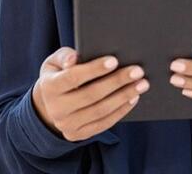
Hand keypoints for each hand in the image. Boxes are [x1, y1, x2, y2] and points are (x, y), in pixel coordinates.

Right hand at [31, 47, 148, 141]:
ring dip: (124, 96)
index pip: (73, 77)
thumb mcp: (55, 62)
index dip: (94, 69)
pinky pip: (103, 124)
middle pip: (90, 95)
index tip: (114, 60)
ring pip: (100, 111)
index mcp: (49, 87)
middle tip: (138, 71)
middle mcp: (56, 109)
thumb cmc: (59, 75)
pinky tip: (133, 98)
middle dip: (117, 82)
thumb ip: (64, 56)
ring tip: (142, 84)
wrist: (49, 104)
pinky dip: (121, 110)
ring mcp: (67, 125)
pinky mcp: (78, 135)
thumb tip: (73, 59)